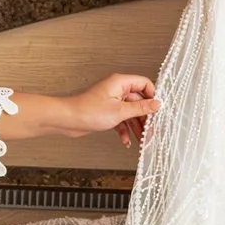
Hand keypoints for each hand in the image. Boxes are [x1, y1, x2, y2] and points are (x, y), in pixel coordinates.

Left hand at [0, 74, 160, 148]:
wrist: (68, 120)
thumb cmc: (88, 111)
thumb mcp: (120, 111)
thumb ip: (141, 108)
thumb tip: (157, 104)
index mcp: (121, 83)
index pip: (144, 84)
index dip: (152, 97)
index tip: (157, 111)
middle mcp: (117, 90)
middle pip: (139, 102)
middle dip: (145, 118)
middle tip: (151, 132)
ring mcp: (112, 102)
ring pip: (131, 113)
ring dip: (136, 127)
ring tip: (141, 140)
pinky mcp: (107, 112)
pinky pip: (122, 120)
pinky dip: (125, 130)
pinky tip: (126, 141)